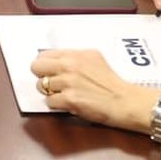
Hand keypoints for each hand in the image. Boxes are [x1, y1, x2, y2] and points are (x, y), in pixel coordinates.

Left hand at [31, 49, 156, 131]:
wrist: (124, 101)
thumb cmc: (111, 83)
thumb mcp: (95, 59)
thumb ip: (75, 57)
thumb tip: (56, 59)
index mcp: (76, 54)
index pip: (45, 54)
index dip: (45, 64)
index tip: (48, 70)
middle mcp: (70, 66)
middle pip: (36, 67)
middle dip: (42, 76)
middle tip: (51, 83)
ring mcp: (68, 83)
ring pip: (41, 86)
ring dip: (50, 92)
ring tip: (63, 94)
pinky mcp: (69, 99)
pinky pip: (49, 101)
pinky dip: (56, 104)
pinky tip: (68, 103)